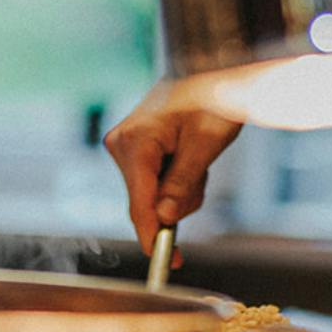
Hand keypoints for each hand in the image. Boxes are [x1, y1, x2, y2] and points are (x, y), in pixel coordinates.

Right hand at [101, 84, 241, 254]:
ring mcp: (124, 146)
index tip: (167, 261)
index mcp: (135, 142)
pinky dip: (173, 179)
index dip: (152, 236)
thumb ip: (182, 183)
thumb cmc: (211, 99)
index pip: (139, 202)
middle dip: (176, 201)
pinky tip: (186, 155)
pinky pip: (151, 181)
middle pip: (144, 201)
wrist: (208, 70)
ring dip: (179, 189)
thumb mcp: (205, 143)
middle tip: (201, 174)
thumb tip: (163, 218)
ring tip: (197, 157)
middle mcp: (121, 144)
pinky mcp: (132, 148)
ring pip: (150, 195)